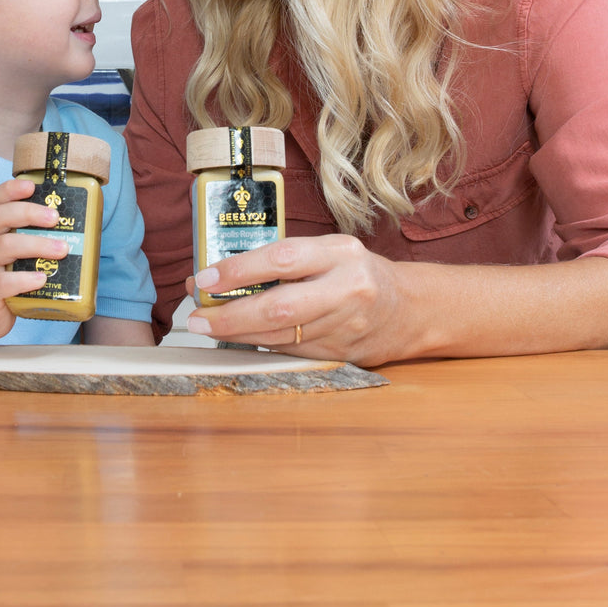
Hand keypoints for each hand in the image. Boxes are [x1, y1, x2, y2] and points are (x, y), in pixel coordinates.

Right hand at [0, 177, 71, 345]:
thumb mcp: (7, 256)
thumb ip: (27, 240)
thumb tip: (72, 231)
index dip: (11, 189)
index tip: (32, 186)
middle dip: (30, 212)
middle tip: (55, 218)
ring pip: (4, 246)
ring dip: (37, 244)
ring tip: (61, 249)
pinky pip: (3, 282)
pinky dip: (25, 278)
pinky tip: (41, 278)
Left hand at [184, 234, 406, 367]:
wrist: (409, 310)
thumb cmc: (357, 273)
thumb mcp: (329, 251)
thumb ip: (285, 259)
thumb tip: (221, 270)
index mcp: (340, 253)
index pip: (282, 258)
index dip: (239, 271)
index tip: (205, 278)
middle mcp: (346, 288)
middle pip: (279, 307)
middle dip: (230, 316)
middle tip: (198, 317)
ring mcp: (345, 326)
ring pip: (281, 335)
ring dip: (238, 334)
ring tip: (209, 328)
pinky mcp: (340, 355)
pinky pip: (290, 351)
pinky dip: (261, 344)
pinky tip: (240, 339)